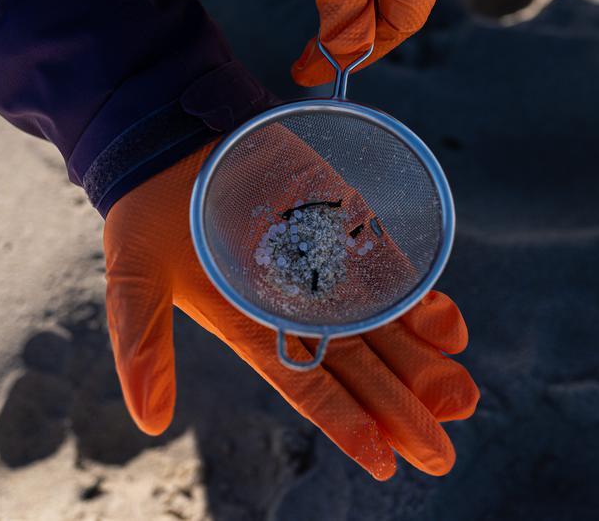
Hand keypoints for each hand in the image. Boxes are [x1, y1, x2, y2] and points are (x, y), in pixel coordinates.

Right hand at [102, 136, 477, 478]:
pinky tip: (453, 331)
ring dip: (424, 365)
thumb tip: (149, 422)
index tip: (385, 463)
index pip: (308, 387)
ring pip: (385, 329)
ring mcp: (328, 270)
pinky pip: (393, 273)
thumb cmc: (149, 208)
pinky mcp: (346, 229)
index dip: (347, 425)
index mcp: (253, 329)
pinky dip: (423, 302)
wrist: (175, 136)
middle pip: (360, 369)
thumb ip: (142, 347)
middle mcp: (299, 309)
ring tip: (463, 400)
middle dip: (401, 411)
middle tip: (440, 455)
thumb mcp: (135, 278)